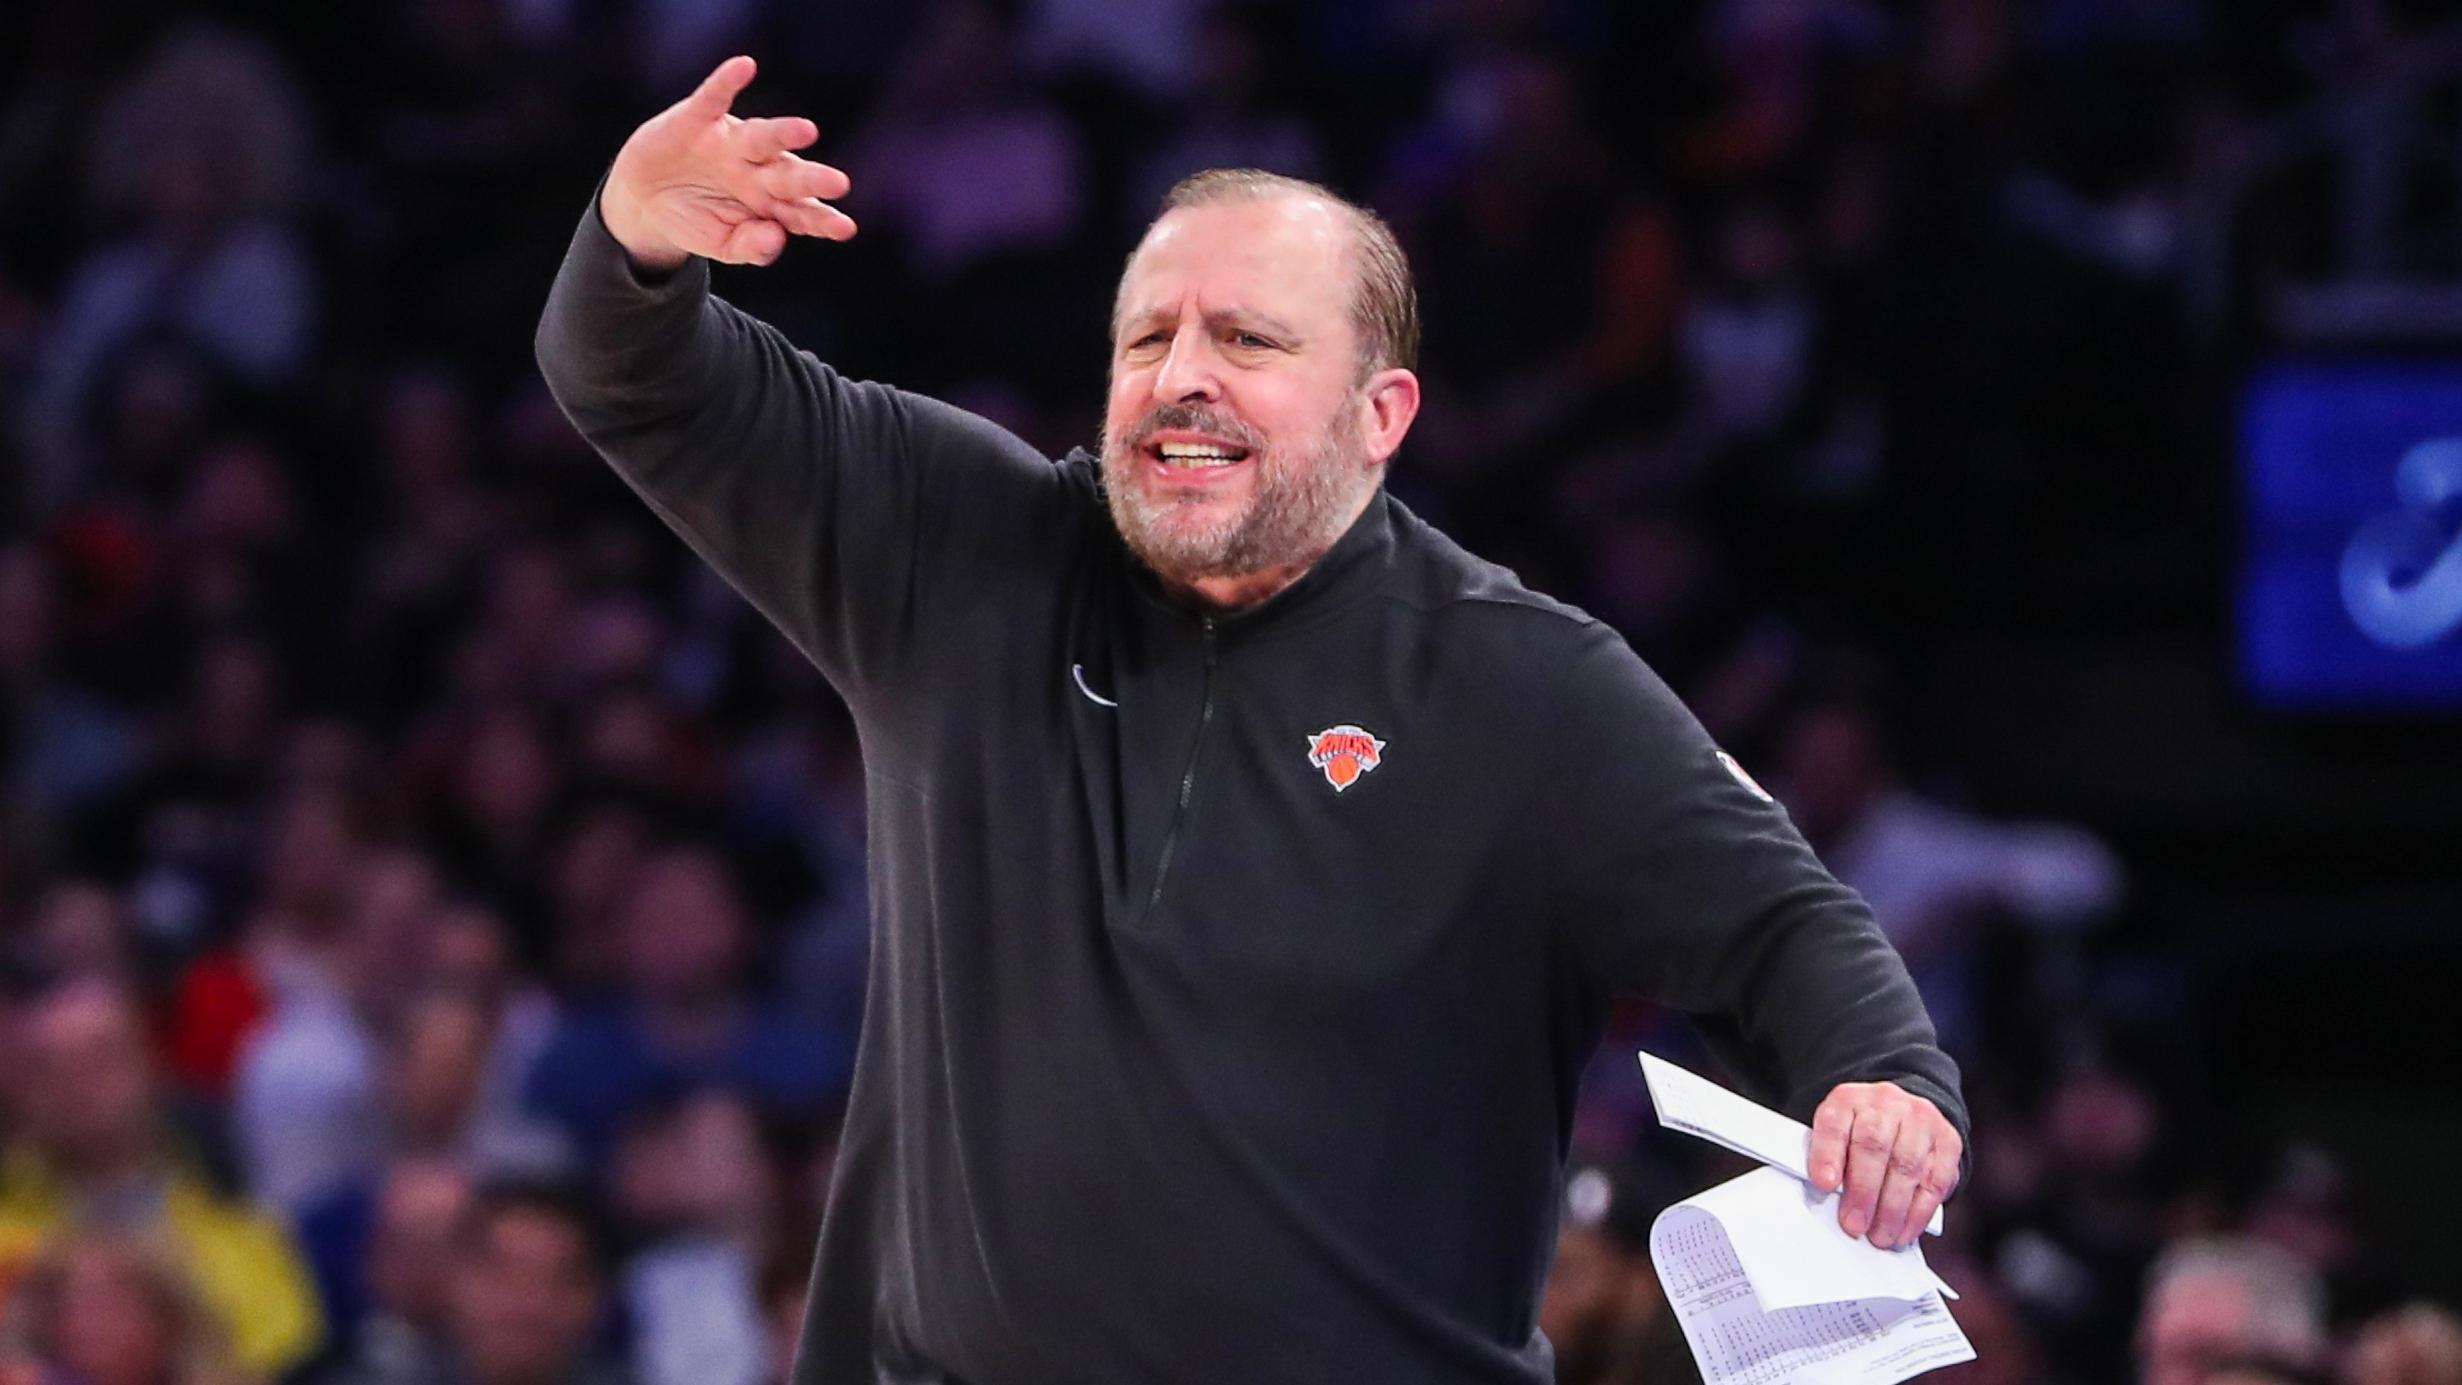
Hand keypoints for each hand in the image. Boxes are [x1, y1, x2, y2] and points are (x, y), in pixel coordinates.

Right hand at [601, 55, 856, 271]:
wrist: (644, 199)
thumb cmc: (695, 220)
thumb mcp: (722, 244)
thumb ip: (751, 247)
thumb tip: (777, 238)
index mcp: (771, 203)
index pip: (803, 211)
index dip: (823, 220)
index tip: (845, 228)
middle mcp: (758, 169)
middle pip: (789, 174)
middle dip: (811, 179)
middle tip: (838, 183)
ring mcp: (730, 143)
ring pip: (762, 138)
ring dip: (782, 133)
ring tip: (807, 131)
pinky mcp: (697, 119)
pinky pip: (713, 97)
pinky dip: (726, 82)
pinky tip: (744, 67)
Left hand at [1808, 1081, 1960, 1248]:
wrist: (1903, 1113)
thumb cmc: (1862, 1133)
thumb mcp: (1837, 1136)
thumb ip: (1828, 1159)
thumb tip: (1826, 1197)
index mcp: (1848, 1099)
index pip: (1835, 1123)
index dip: (1827, 1154)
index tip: (1823, 1183)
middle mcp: (1886, 1103)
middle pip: (1874, 1145)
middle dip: (1863, 1192)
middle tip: (1854, 1225)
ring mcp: (1920, 1120)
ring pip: (1907, 1167)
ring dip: (1892, 1210)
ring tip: (1880, 1235)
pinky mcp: (1947, 1142)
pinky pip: (1934, 1182)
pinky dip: (1918, 1213)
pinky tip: (1904, 1230)